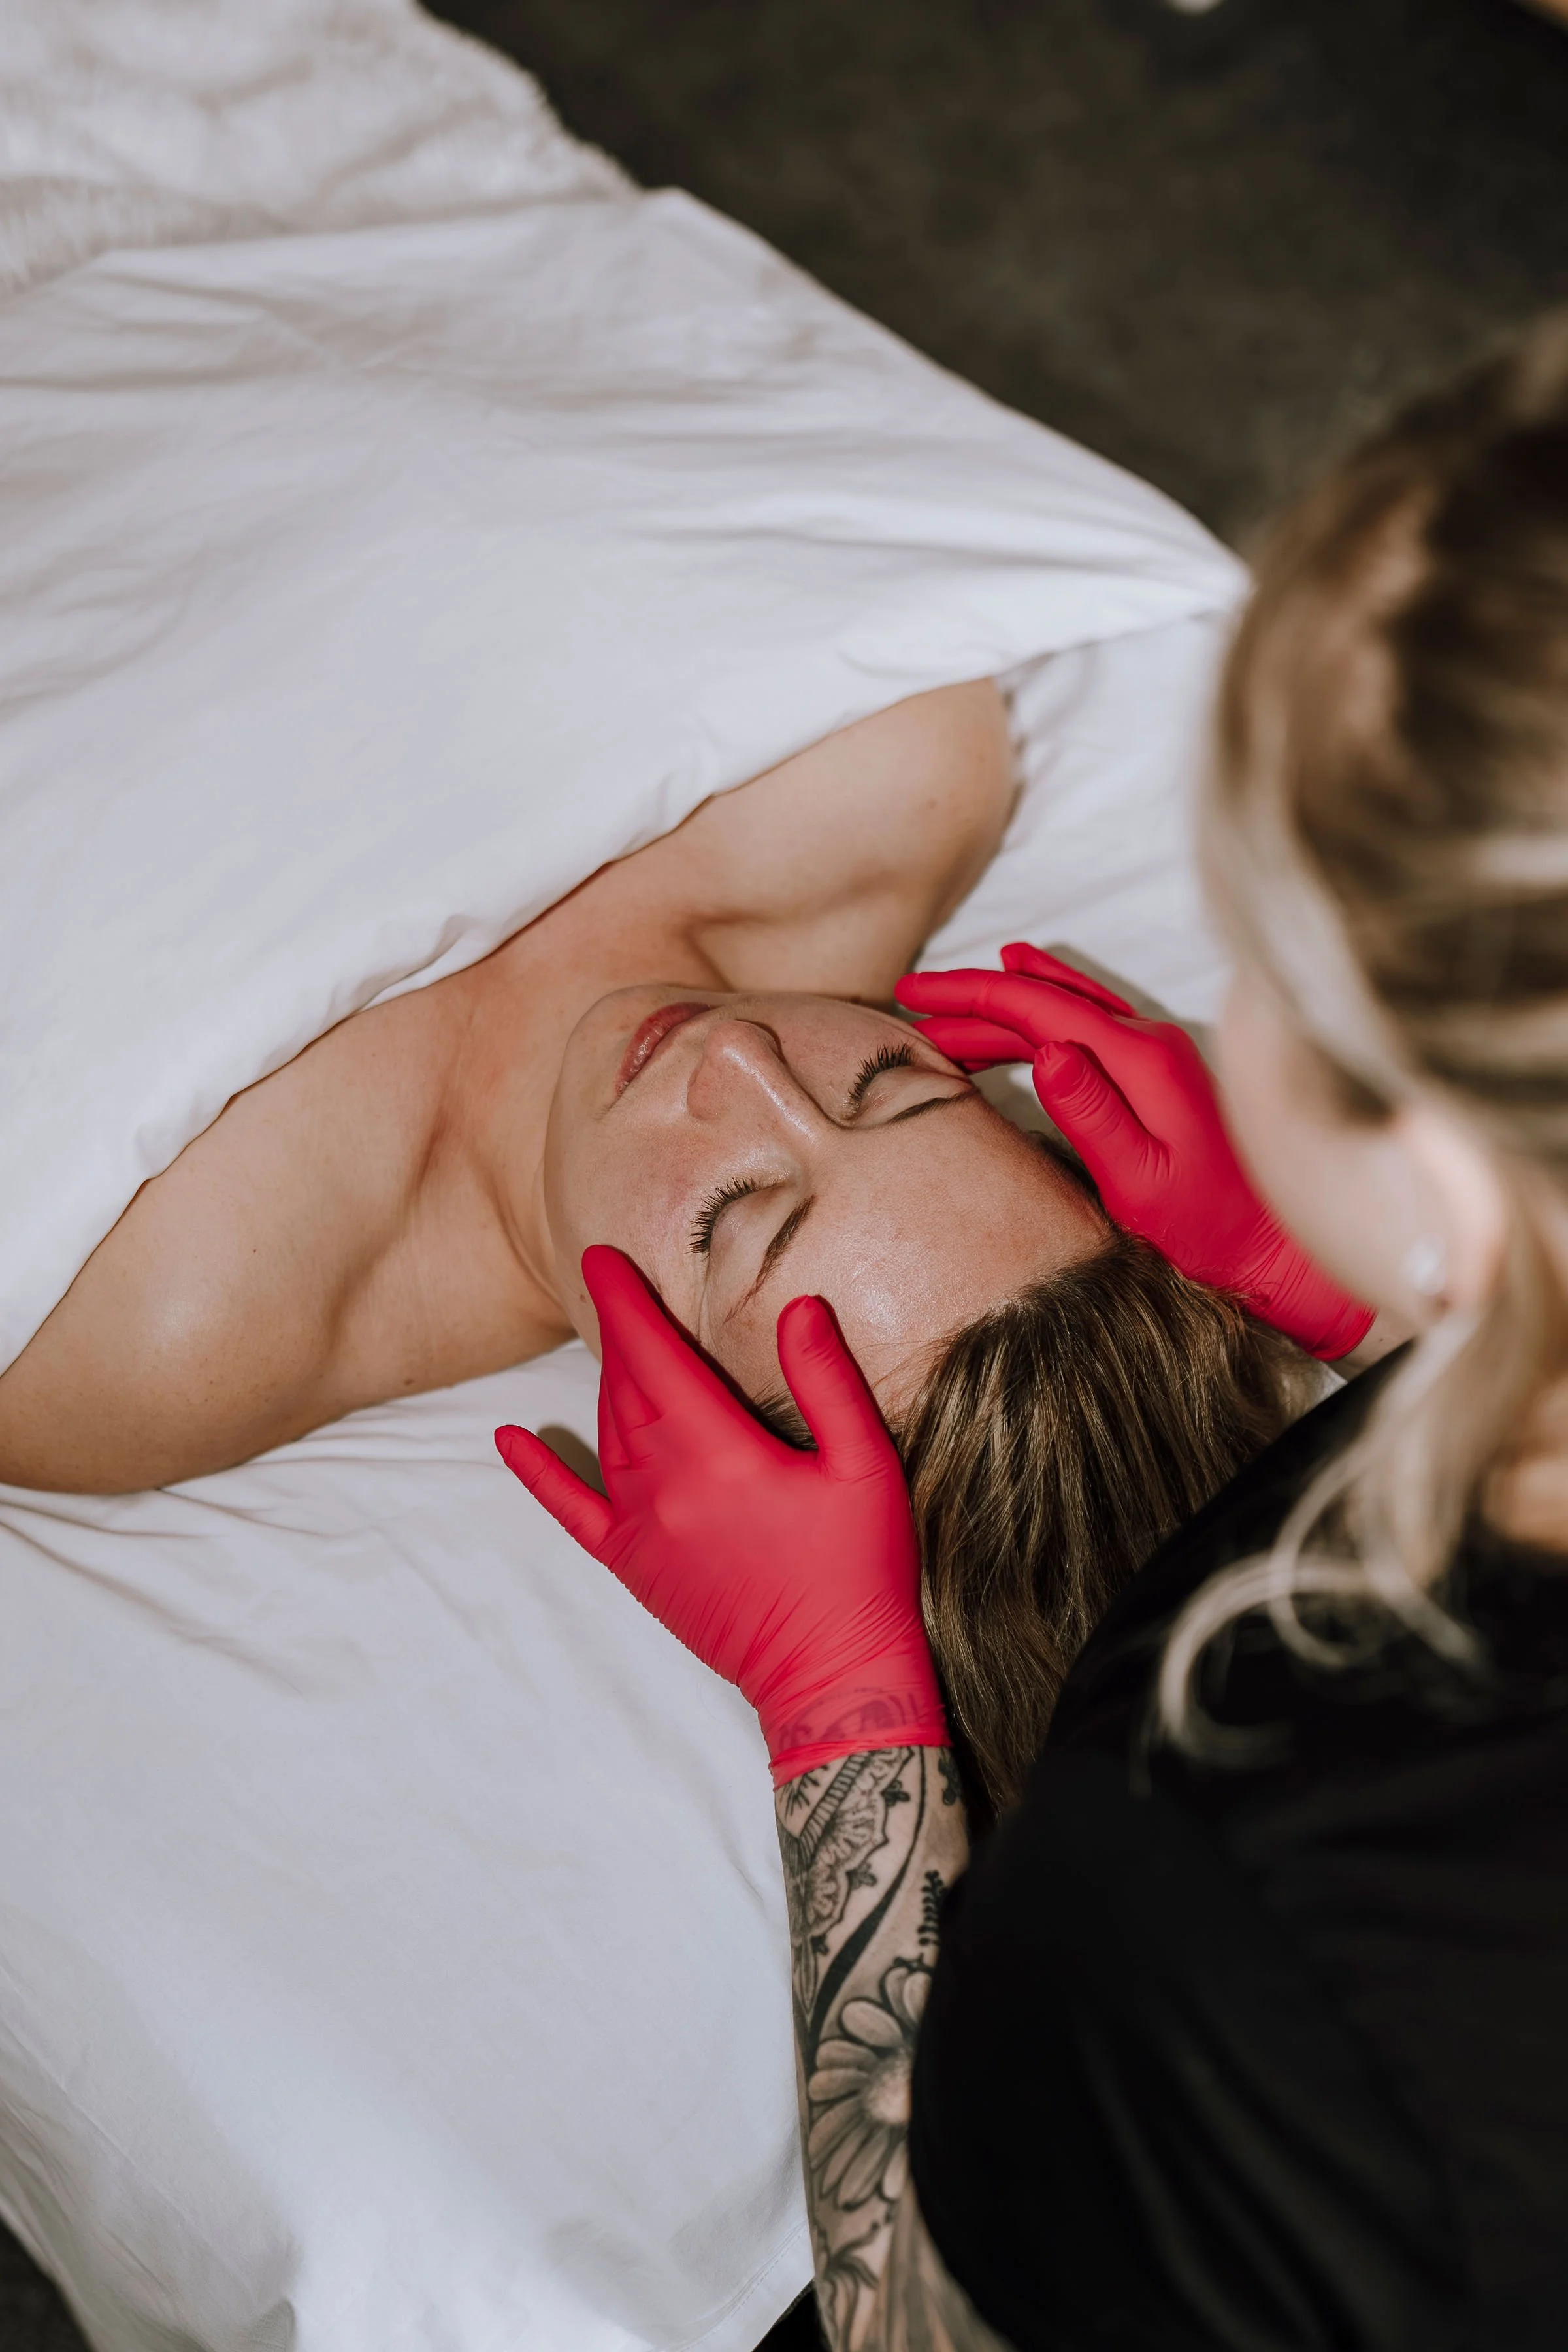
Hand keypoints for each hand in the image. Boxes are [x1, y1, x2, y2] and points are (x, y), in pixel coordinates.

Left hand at [495, 1245, 945, 1783]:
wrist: (832, 1676)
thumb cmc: (860, 1572)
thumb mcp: (866, 1467)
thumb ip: (828, 1383)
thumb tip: (798, 1306)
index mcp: (719, 1456)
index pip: (655, 1357)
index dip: (626, 1304)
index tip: (600, 1257)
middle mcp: (664, 1489)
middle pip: (625, 1389)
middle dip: (616, 1331)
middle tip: (608, 1280)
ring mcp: (640, 1529)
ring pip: (606, 1434)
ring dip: (606, 1382)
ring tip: (612, 1338)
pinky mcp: (632, 1566)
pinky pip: (571, 1510)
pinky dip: (539, 1473)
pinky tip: (510, 1440)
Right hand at [896, 943, 1372, 1360]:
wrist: (1275, 1250)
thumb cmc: (1208, 1231)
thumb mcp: (1138, 1184)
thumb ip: (1092, 1116)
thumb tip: (1046, 1051)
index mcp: (1139, 1061)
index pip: (1037, 1007)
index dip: (970, 995)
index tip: (914, 993)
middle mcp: (1150, 1042)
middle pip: (1044, 999)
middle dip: (973, 998)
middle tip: (910, 1000)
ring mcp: (1157, 1054)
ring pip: (1063, 1010)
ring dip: (1001, 1008)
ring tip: (942, 1018)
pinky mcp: (1159, 1074)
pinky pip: (1085, 1025)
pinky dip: (1039, 1014)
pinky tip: (1023, 997)